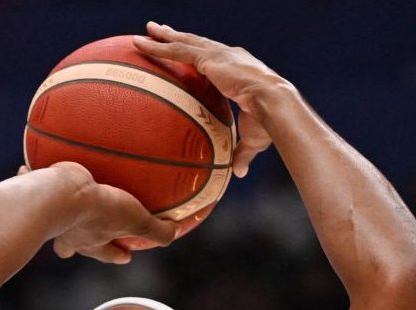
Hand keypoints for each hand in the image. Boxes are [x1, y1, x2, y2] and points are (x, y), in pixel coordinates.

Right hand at [19, 163, 177, 263]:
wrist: (57, 192)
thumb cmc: (96, 210)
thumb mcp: (135, 220)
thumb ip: (156, 230)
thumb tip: (174, 232)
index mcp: (89, 242)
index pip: (106, 253)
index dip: (117, 255)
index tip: (125, 256)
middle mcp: (66, 232)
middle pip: (70, 244)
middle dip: (76, 243)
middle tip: (81, 237)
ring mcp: (48, 213)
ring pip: (50, 217)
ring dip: (55, 210)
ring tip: (60, 196)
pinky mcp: (36, 191)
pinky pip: (33, 182)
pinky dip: (32, 176)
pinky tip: (33, 164)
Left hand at [133, 22, 287, 176]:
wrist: (274, 103)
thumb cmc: (269, 121)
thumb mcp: (252, 139)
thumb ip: (241, 153)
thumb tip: (238, 173)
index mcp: (239, 69)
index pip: (215, 59)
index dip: (201, 54)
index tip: (191, 52)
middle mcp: (228, 56)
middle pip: (197, 43)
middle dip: (179, 36)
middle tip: (161, 31)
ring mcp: (218, 55)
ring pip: (184, 42)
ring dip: (163, 36)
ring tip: (147, 29)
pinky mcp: (209, 58)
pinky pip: (177, 50)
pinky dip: (158, 46)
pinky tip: (141, 42)